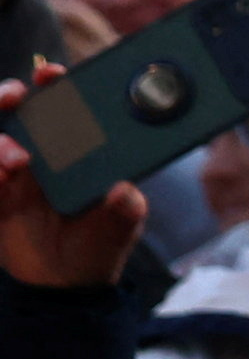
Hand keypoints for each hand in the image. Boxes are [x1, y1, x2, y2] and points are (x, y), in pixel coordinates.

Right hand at [0, 71, 149, 290]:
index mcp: (78, 146)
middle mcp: (43, 152)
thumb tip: (125, 192)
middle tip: (15, 97)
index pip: (63, 101)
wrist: (64, 285)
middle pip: (16, 108)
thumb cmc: (98, 244)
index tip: (50, 74)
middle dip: (9, 94)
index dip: (54, 82)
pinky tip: (0, 181)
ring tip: (16, 163)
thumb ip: (126, 210)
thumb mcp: (120, 227)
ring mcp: (14, 173)